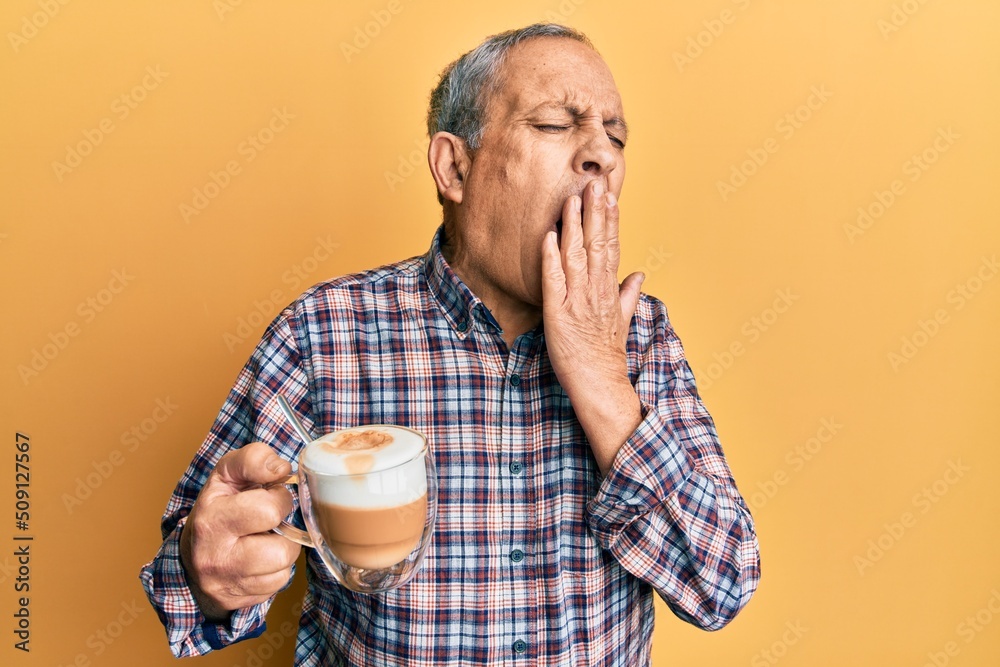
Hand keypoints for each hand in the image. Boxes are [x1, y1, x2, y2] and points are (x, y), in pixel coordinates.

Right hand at [180, 442, 299, 621]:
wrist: (189, 559)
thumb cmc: (217, 510)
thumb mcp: (226, 475)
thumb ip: (253, 459)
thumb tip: (281, 468)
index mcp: (211, 520)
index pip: (267, 509)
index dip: (278, 498)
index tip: (269, 495)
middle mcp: (216, 556)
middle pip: (282, 548)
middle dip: (284, 529)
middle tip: (270, 521)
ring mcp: (227, 583)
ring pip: (284, 567)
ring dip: (283, 551)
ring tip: (264, 540)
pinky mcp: (238, 601)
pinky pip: (279, 584)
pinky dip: (276, 571)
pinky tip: (260, 561)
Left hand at [541, 179, 643, 472]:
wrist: (599, 384)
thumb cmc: (605, 354)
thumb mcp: (621, 320)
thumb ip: (628, 293)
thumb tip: (639, 273)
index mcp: (609, 289)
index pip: (611, 246)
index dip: (609, 219)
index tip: (609, 193)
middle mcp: (596, 290)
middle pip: (597, 244)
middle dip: (595, 211)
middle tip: (595, 181)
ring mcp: (578, 301)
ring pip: (577, 256)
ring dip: (574, 226)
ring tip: (573, 198)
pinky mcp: (558, 314)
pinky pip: (554, 281)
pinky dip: (551, 258)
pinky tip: (549, 236)